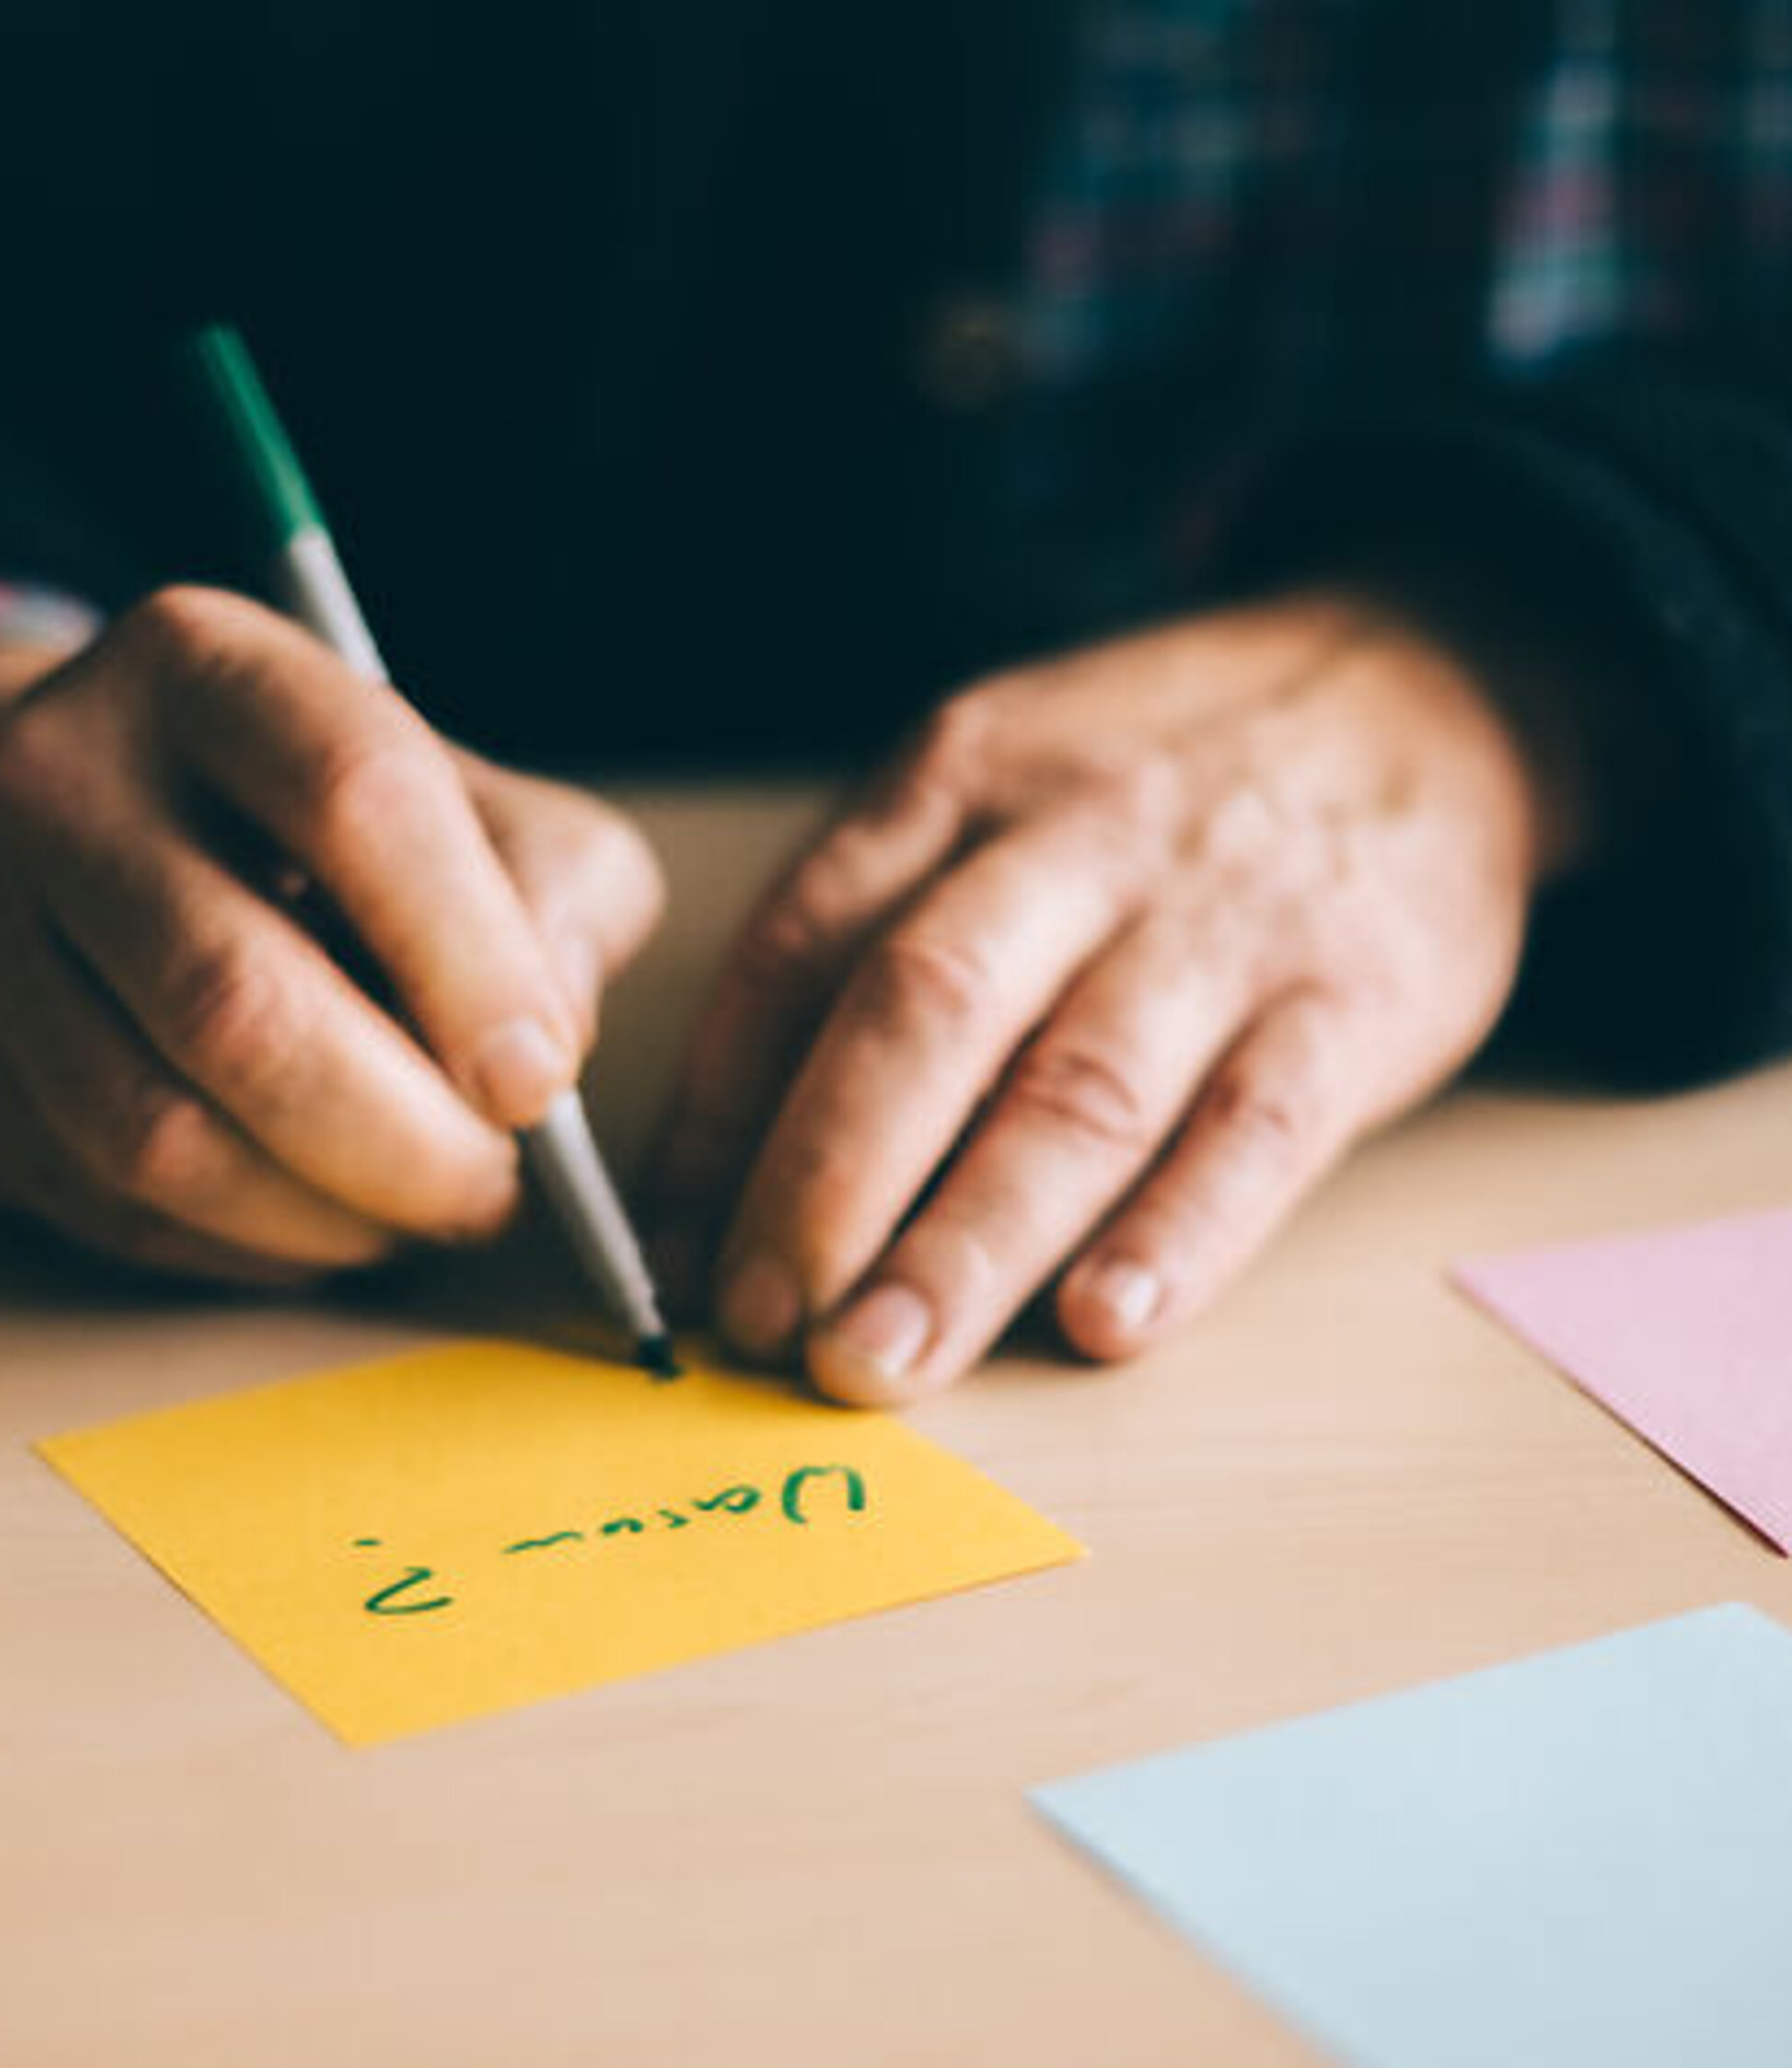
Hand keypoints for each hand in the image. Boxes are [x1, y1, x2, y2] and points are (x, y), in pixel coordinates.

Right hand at [0, 586, 663, 1283]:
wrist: (55, 822)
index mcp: (206, 667)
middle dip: (402, 1139)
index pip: (355, 797)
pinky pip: (116, 1211)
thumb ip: (552, 884)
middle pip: (235, 999)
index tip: (538, 1082)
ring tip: (420, 1213)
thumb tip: (544, 1053)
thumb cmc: (310, 821)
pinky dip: (253, 1248)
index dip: (469, 961)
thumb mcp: (460, 793)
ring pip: (160, 1137)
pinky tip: (323, 1222)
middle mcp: (54, 780)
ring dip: (329, 1215)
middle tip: (494, 1188)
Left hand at [652, 588, 1585, 1401]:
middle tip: (760, 1327)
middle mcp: (1076, 840)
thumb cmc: (1150, 784)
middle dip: (823, 1182)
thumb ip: (863, 944)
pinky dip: (1177, 1233)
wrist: (1420, 679)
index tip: (671, 1251)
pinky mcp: (1356, 998)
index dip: (721, 1108)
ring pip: (1075, 1089)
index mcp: (955, 779)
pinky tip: (1102, 1325)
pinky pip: (1257, 1127)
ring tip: (883, 1363)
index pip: (801, 948)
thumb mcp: (989, 788)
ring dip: (965, 1243)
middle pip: (923, 1014)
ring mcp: (1219, 920)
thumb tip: (714, 1169)